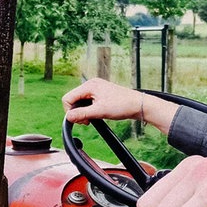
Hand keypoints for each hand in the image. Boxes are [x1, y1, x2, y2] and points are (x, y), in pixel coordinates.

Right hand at [62, 78, 177, 132]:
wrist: (138, 105)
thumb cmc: (122, 105)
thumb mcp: (99, 111)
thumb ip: (81, 114)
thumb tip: (68, 117)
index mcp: (90, 85)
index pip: (68, 98)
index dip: (70, 111)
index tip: (81, 120)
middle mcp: (92, 85)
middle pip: (73, 100)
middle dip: (78, 112)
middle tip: (87, 121)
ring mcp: (96, 89)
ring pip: (80, 102)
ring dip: (84, 112)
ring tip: (93, 118)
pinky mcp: (101, 95)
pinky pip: (88, 103)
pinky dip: (90, 111)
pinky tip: (97, 115)